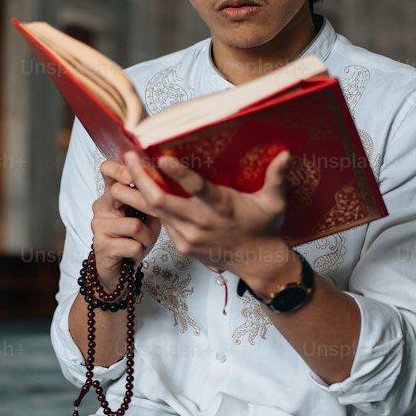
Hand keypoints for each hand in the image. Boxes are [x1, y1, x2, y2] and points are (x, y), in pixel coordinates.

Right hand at [90, 158, 162, 289]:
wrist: (120, 270)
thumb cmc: (136, 238)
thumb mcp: (147, 214)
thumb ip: (150, 197)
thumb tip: (169, 181)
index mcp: (111, 194)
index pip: (107, 169)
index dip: (120, 168)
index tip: (134, 174)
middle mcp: (101, 206)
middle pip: (119, 192)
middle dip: (146, 205)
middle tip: (157, 215)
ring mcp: (98, 226)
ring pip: (133, 224)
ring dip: (147, 236)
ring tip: (143, 241)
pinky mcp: (101, 246)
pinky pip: (132, 245)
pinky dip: (140, 250)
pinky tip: (135, 252)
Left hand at [121, 148, 291, 274]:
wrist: (257, 262)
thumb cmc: (264, 227)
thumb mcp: (274, 203)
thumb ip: (277, 178)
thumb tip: (287, 153)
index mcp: (221, 208)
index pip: (196, 189)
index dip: (178, 173)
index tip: (161, 157)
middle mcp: (200, 222)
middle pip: (160, 200)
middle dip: (140, 177)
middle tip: (128, 156)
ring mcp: (188, 236)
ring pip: (156, 211)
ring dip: (140, 190)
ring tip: (128, 167)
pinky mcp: (182, 245)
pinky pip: (162, 222)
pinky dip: (151, 206)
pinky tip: (141, 190)